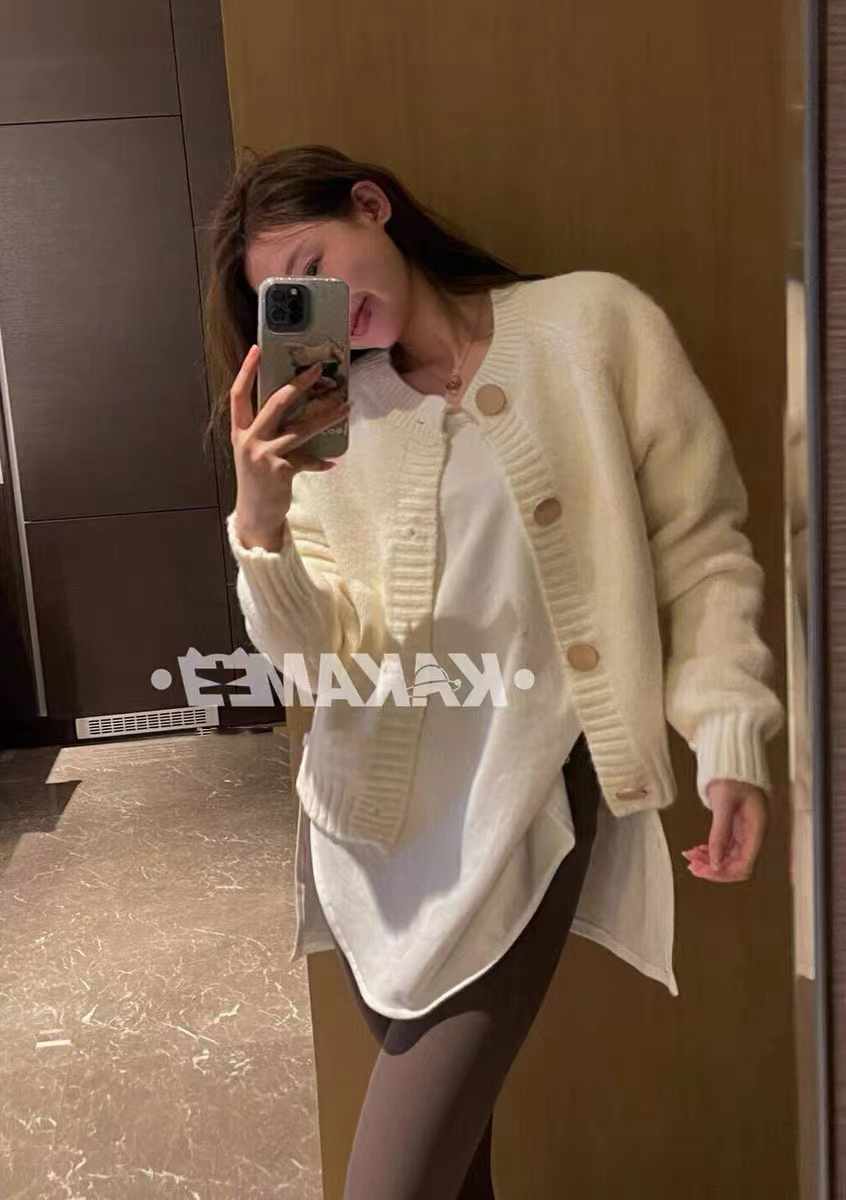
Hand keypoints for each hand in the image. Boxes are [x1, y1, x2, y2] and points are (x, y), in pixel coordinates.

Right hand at [230, 345, 350, 542]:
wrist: (255, 516)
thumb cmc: (259, 480)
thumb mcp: (255, 452)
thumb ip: (269, 431)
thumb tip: (299, 409)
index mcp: (240, 432)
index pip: (238, 394)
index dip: (246, 371)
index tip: (256, 349)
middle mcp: (249, 440)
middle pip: (275, 403)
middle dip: (299, 384)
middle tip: (318, 370)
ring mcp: (264, 455)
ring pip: (301, 428)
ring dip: (326, 416)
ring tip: (345, 407)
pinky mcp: (281, 471)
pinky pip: (307, 459)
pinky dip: (320, 461)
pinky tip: (331, 462)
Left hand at [681, 780, 767, 881]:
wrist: (731, 760)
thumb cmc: (731, 775)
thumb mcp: (723, 803)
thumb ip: (720, 833)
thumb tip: (715, 861)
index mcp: (756, 829)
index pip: (744, 865)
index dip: (723, 872)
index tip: (703, 870)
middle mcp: (753, 834)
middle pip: (736, 865)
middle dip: (714, 868)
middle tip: (692, 866)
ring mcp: (745, 832)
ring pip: (728, 857)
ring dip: (709, 860)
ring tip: (690, 857)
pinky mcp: (736, 828)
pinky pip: (724, 847)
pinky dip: (710, 850)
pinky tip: (696, 849)